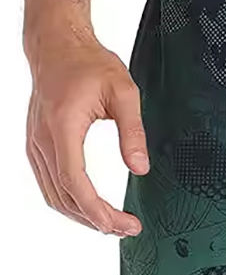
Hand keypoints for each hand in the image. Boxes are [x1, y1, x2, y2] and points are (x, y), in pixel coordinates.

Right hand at [25, 18, 148, 235]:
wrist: (59, 46)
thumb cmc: (90, 64)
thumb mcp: (124, 93)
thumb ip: (133, 132)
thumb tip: (140, 168)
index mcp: (63, 127)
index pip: (75, 182)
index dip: (97, 210)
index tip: (120, 224)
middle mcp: (43, 140)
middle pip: (63, 196)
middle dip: (95, 219)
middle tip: (127, 228)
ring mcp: (35, 144)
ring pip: (53, 195)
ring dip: (82, 215)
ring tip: (113, 224)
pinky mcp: (37, 145)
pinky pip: (49, 183)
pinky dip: (69, 201)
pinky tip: (91, 208)